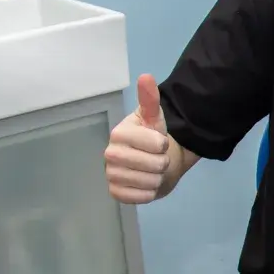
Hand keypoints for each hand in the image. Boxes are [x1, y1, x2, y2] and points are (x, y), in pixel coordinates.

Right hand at [104, 75, 171, 203]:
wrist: (152, 162)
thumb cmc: (152, 139)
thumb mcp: (154, 118)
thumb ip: (150, 99)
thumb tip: (146, 76)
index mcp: (118, 133)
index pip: (156, 144)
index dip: (163, 144)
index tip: (159, 142)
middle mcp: (110, 154)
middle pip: (155, 164)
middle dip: (162, 162)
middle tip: (156, 158)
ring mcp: (111, 175)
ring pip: (150, 181)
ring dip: (158, 178)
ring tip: (152, 170)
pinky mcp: (115, 193)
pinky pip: (141, 197)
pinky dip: (150, 192)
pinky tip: (145, 184)